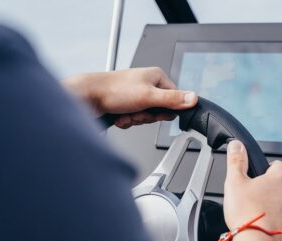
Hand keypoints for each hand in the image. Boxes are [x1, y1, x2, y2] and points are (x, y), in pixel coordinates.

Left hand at [63, 67, 197, 128]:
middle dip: (146, 116)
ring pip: (145, 117)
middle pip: (159, 110)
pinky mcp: (125, 105)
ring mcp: (135, 95)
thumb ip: (173, 99)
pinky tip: (119, 116)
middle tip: (137, 111)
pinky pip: (134, 119)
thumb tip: (194, 99)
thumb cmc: (113, 91)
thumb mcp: (149, 96)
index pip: (174, 98)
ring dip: (135, 120)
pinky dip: (127, 121)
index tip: (155, 111)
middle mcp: (146, 85)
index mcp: (156, 77)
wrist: (87, 97)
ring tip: (125, 113)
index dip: (166, 110)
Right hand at [223, 140, 281, 240]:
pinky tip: (271, 230)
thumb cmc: (246, 215)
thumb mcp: (234, 182)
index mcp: (280, 178)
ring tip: (262, 219)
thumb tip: (237, 145)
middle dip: (273, 194)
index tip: (259, 180)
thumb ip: (236, 161)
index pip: (278, 166)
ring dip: (280, 210)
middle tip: (256, 203)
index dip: (267, 172)